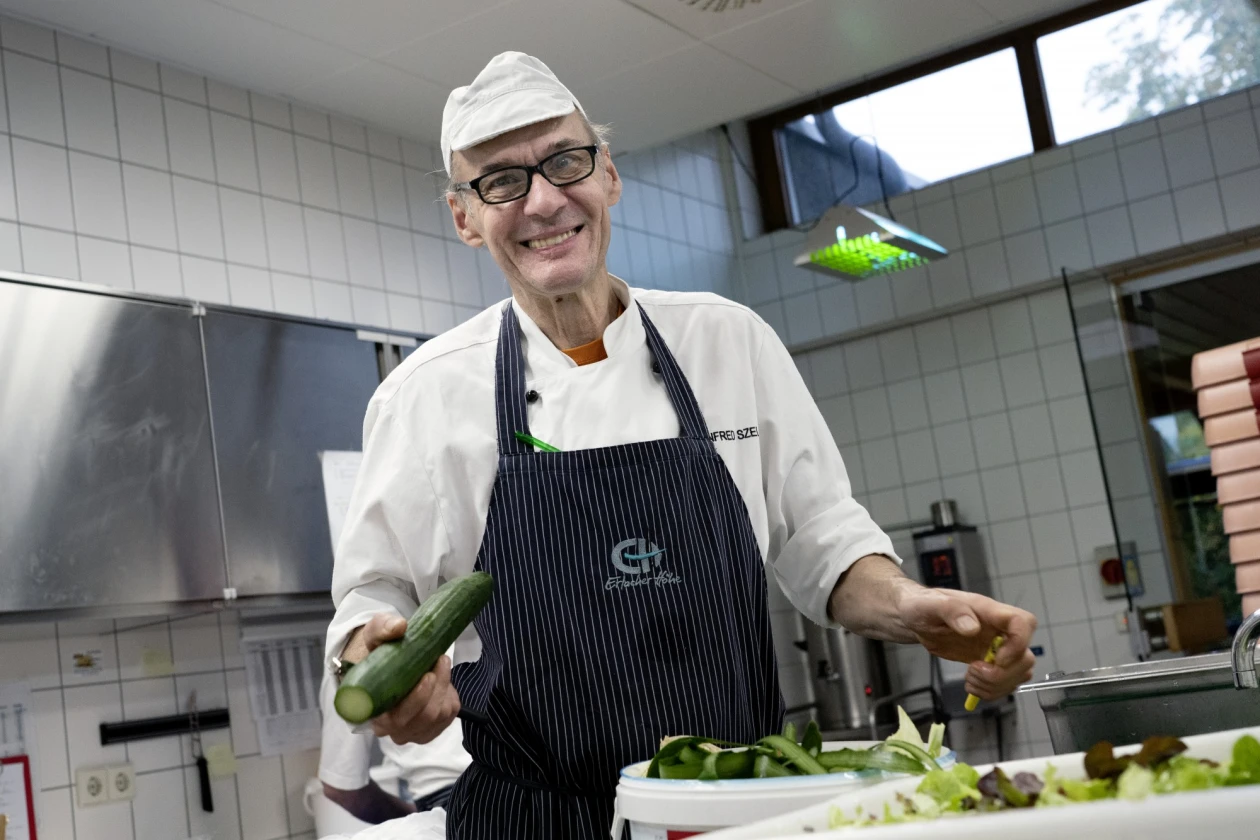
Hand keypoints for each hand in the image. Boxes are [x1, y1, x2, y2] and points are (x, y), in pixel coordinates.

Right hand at [354, 613, 460, 744]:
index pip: (395, 720)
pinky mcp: (433, 727)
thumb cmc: (378, 655)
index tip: (427, 676)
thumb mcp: (374, 636)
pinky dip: (449, 694)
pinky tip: (441, 679)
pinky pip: (449, 714)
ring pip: (438, 715)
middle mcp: (393, 730)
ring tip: (440, 663)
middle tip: (440, 660)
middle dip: (436, 688)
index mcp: (373, 714)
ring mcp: (414, 731)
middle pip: (423, 717)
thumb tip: (399, 626)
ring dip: (444, 686)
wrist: (390, 665)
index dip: (415, 701)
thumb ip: (382, 628)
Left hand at [896, 585, 1036, 699]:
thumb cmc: (923, 605)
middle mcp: (997, 630)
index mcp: (988, 612)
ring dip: (997, 685)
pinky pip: (1004, 683)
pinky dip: (991, 691)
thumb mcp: (931, 604)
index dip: (1019, 644)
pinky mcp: (988, 663)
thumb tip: (972, 628)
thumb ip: (952, 611)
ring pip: (1019, 673)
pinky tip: (971, 685)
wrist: (915, 619)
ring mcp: (995, 648)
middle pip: (1026, 656)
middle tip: (974, 671)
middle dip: (1004, 673)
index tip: (997, 659)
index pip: (1023, 622)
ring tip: (970, 679)